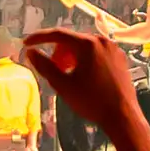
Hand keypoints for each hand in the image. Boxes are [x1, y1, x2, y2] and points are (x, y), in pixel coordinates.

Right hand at [22, 28, 149, 143]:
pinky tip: (84, 77)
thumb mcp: (63, 85)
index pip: (58, 34)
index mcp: (88, 44)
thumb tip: (31, 52)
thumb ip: (44, 66)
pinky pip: (98, 53)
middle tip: (54, 71)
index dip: (39, 38)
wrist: (122, 116)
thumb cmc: (92, 101)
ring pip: (85, 47)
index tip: (27, 43)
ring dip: (72, 57)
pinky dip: (86, 61)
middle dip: (59, 53)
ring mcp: (114, 49)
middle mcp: (103, 41)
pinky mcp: (120, 59)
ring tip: (69, 76)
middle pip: (72, 41)